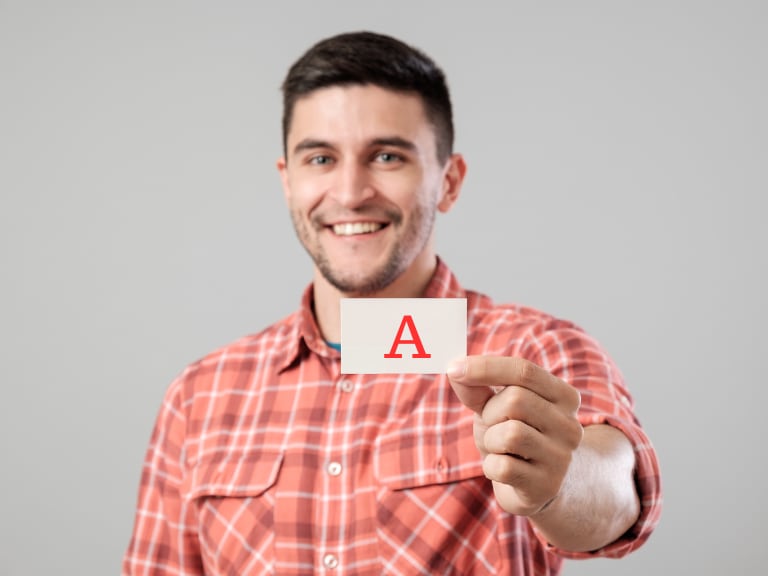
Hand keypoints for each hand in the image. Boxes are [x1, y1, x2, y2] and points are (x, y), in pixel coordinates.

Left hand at [447, 356, 582, 516]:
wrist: (539, 488)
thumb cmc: (516, 437)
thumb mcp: (497, 408)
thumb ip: (478, 388)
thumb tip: (455, 369)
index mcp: (564, 397)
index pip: (524, 371)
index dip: (486, 367)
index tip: (453, 368)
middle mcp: (570, 425)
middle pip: (515, 400)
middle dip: (490, 412)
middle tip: (493, 426)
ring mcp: (562, 457)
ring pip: (510, 434)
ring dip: (491, 440)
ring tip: (500, 448)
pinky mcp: (546, 486)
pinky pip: (503, 467)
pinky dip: (490, 466)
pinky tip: (502, 469)